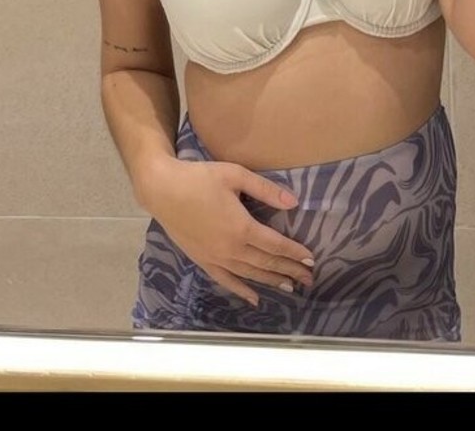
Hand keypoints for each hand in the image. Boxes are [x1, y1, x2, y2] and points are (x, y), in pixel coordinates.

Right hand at [147, 158, 314, 305]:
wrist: (163, 190)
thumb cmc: (199, 178)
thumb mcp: (235, 175)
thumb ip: (265, 190)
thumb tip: (293, 202)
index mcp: (242, 227)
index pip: (275, 245)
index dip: (294, 252)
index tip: (311, 259)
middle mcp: (231, 248)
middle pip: (266, 263)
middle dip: (289, 270)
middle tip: (309, 278)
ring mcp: (216, 258)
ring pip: (250, 275)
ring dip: (271, 281)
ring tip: (290, 287)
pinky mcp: (203, 261)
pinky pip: (226, 280)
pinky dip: (242, 291)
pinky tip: (254, 298)